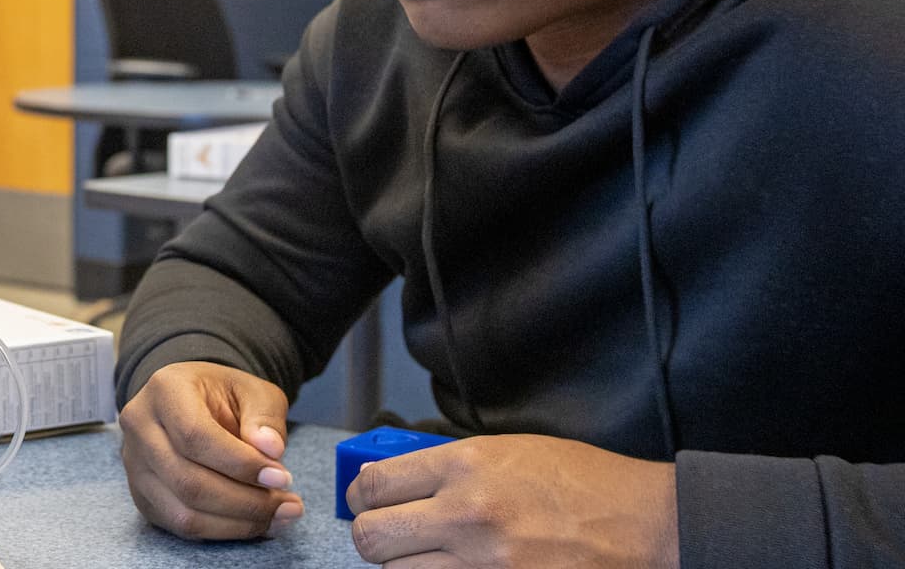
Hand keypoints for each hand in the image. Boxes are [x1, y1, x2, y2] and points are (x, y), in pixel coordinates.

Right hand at [120, 361, 304, 540]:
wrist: (191, 403)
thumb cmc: (223, 396)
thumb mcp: (253, 391)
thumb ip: (265, 417)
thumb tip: (271, 450)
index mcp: (164, 390)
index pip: (195, 436)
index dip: (240, 464)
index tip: (281, 477)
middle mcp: (140, 427)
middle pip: (188, 481)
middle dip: (245, 501)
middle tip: (287, 504)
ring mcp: (134, 465)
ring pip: (183, 513)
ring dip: (237, 523)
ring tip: (279, 516)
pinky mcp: (142, 495)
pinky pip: (181, 526)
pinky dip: (224, 531)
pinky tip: (255, 523)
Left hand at [346, 434, 677, 566]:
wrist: (648, 524)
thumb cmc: (584, 484)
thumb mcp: (510, 452)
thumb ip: (450, 467)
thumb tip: (398, 481)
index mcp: (465, 466)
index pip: (373, 485)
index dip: (361, 498)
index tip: (367, 504)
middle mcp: (467, 514)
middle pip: (372, 539)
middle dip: (375, 539)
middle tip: (390, 538)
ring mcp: (484, 564)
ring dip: (407, 568)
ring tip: (430, 557)